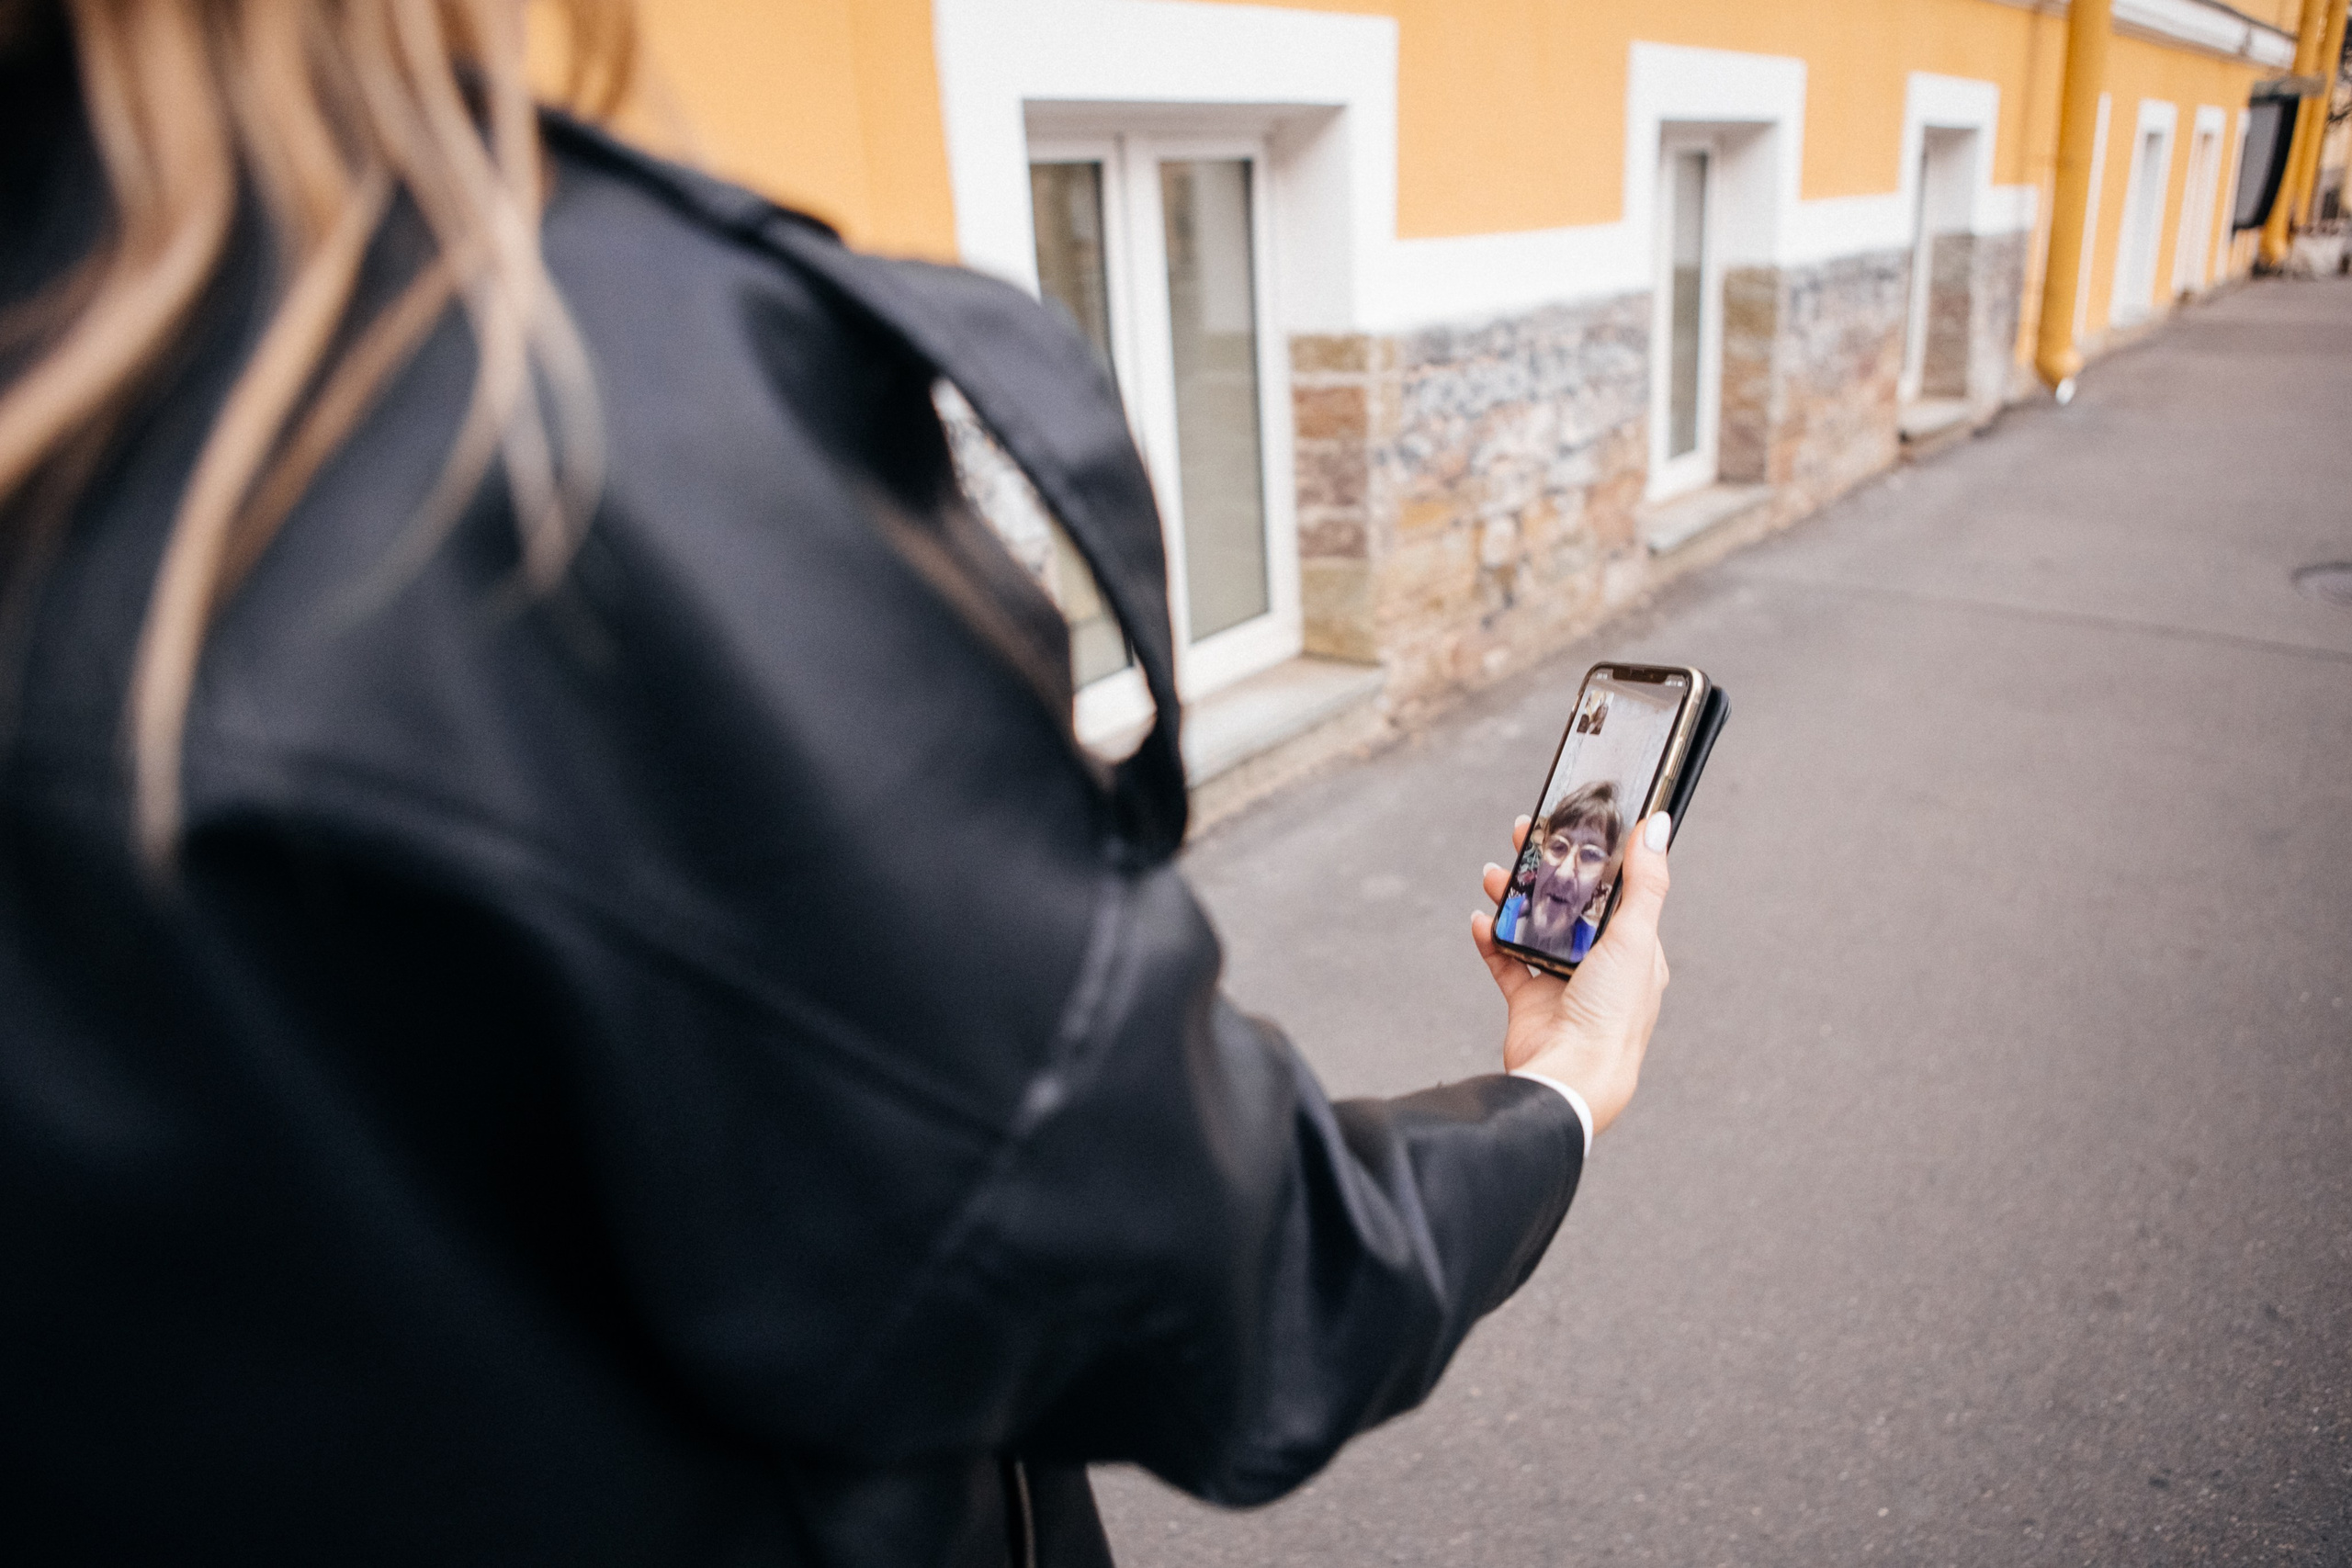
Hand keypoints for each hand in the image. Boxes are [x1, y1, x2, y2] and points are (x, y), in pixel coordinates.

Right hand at [1471, 810, 1672, 1136]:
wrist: (1571, 1076)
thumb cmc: (1612, 1015)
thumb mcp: (1635, 938)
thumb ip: (1646, 882)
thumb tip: (1657, 826)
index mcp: (1632, 950)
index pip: (1612, 890)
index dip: (1591, 856)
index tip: (1569, 824)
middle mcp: (1599, 964)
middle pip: (1567, 902)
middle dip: (1543, 868)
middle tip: (1520, 836)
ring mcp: (1561, 982)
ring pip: (1533, 925)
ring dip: (1512, 897)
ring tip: (1493, 874)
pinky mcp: (1528, 1000)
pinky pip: (1505, 960)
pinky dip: (1491, 938)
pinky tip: (1481, 919)